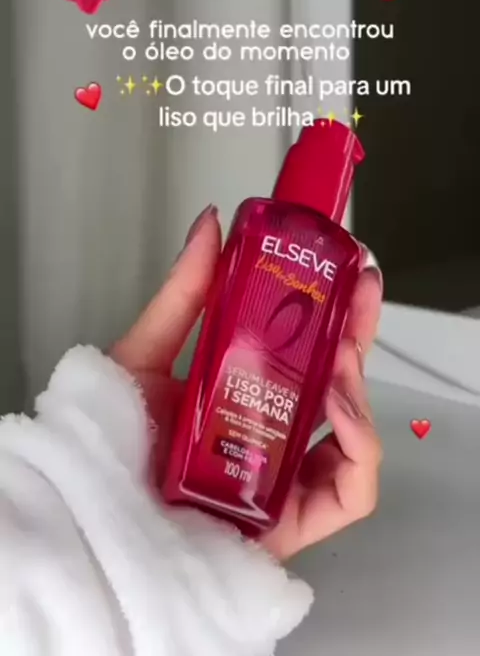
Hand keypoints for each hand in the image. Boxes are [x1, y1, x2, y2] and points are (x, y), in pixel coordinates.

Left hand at [110, 206, 382, 560]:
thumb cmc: (113, 438)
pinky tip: (340, 409)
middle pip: (341, 387)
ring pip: (356, 435)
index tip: (353, 273)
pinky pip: (354, 492)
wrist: (91, 506)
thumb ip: (184, 292)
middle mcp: (274, 436)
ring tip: (342, 355)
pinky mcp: (295, 523)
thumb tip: (211, 225)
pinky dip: (361, 447)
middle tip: (363, 296)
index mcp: (248, 396)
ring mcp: (288, 480)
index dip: (339, 313)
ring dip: (360, 387)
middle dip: (361, 337)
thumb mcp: (147, 352)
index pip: (310, 354)